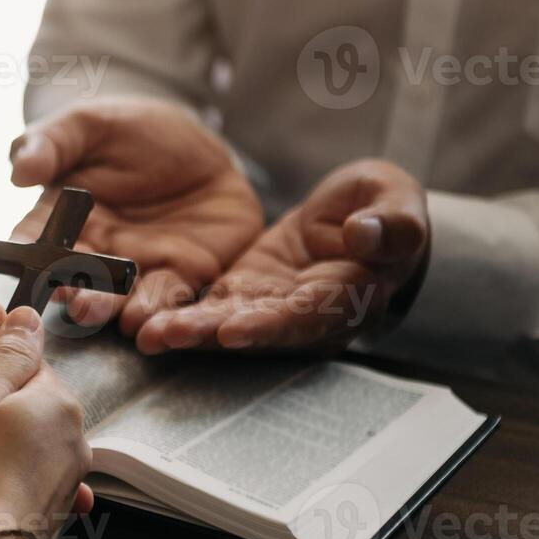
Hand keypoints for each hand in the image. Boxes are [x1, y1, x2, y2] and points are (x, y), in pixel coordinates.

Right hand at [0, 306, 94, 538]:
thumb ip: (3, 352)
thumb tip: (26, 317)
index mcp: (58, 400)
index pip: (26, 361)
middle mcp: (74, 437)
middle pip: (28, 402)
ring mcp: (67, 478)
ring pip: (26, 442)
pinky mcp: (53, 511)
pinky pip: (25, 478)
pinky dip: (2, 480)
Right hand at [9, 97, 263, 335]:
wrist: (195, 143)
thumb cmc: (130, 131)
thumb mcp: (90, 125)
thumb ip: (52, 143)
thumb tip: (18, 169)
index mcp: (65, 223)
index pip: (40, 245)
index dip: (34, 259)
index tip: (36, 267)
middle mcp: (98, 257)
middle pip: (85, 285)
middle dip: (84, 298)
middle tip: (82, 304)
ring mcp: (143, 270)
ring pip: (131, 301)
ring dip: (132, 315)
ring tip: (130, 322)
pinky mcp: (187, 274)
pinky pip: (182, 297)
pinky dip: (177, 314)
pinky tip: (175, 324)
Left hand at [138, 159, 428, 354]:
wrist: (364, 222)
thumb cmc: (387, 212)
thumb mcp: (399, 202)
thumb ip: (391, 222)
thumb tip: (364, 232)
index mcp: (348, 297)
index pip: (307, 314)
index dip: (270, 323)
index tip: (233, 326)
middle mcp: (303, 315)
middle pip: (255, 330)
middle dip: (209, 335)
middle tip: (165, 335)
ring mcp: (269, 307)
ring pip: (225, 323)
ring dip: (186, 330)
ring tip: (145, 333)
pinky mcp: (243, 292)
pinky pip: (208, 304)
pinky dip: (176, 310)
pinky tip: (140, 314)